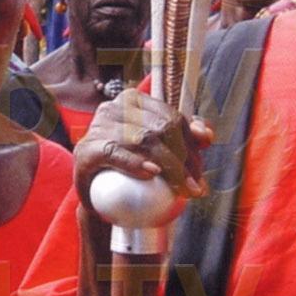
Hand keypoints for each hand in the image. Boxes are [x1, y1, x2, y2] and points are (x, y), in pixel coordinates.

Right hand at [73, 89, 214, 210]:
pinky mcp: (88, 149)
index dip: (192, 144)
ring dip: (169, 166)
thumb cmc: (128, 170)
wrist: (95, 194)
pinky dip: (135, 163)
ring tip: (183, 189)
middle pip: (161, 128)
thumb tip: (207, 135)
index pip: (172, 118)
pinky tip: (152, 173)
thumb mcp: (158, 151)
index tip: (200, 170)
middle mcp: (115, 107)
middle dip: (185, 159)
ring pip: (144, 139)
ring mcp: (99, 126)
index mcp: (134, 101)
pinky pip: (116, 153)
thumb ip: (182, 140)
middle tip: (195, 187)